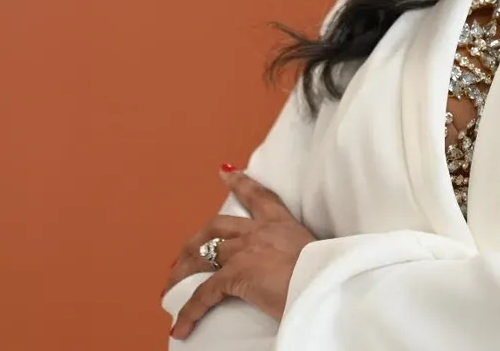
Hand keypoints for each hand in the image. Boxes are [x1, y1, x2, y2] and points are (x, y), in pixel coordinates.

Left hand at [167, 168, 317, 340]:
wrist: (326, 283)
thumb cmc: (328, 276)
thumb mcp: (317, 259)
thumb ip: (302, 259)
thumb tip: (298, 275)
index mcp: (283, 225)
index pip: (259, 196)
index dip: (240, 183)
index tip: (224, 172)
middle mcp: (261, 231)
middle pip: (218, 226)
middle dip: (196, 240)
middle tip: (182, 255)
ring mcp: (245, 250)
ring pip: (203, 255)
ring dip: (183, 272)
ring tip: (170, 289)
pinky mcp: (236, 274)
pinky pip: (203, 294)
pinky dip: (188, 312)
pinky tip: (180, 326)